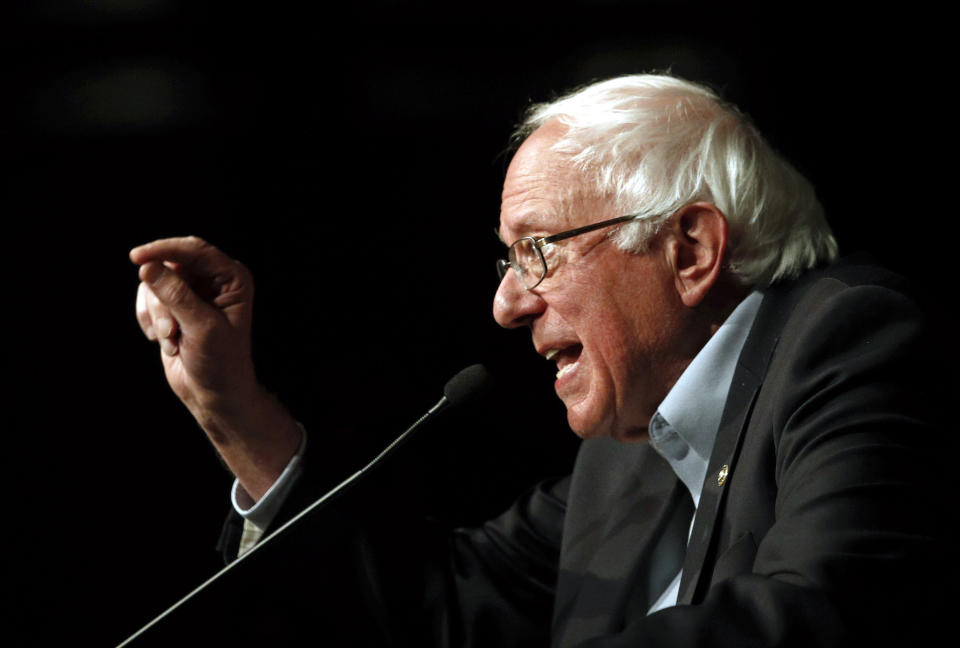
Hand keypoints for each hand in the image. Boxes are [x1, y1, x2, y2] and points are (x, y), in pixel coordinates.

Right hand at [131, 236, 300, 499]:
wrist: (213, 394)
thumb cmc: (220, 362)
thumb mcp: (201, 328)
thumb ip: (176, 296)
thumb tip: (148, 267)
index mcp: (232, 278)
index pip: (195, 250)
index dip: (164, 250)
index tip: (137, 258)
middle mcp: (213, 280)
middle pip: (169, 265)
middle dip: (161, 298)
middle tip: (169, 329)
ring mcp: (191, 293)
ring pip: (153, 283)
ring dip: (157, 315)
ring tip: (172, 340)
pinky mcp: (173, 307)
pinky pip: (147, 300)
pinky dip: (150, 321)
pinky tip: (166, 342)